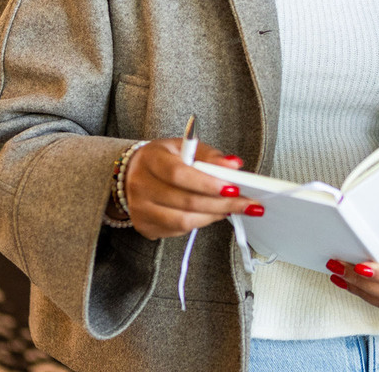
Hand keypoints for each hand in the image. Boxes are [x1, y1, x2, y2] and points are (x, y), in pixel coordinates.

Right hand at [119, 139, 257, 239]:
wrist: (133, 174)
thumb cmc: (164, 158)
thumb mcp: (185, 147)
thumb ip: (210, 156)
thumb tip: (234, 165)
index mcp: (151, 159)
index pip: (178, 174)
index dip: (207, 183)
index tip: (233, 187)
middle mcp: (141, 186)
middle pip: (185, 201)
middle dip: (221, 203)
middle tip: (246, 203)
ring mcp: (140, 210)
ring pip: (183, 221)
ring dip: (214, 215)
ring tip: (232, 208)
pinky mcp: (145, 227)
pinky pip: (178, 231)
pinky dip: (201, 222)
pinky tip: (214, 213)